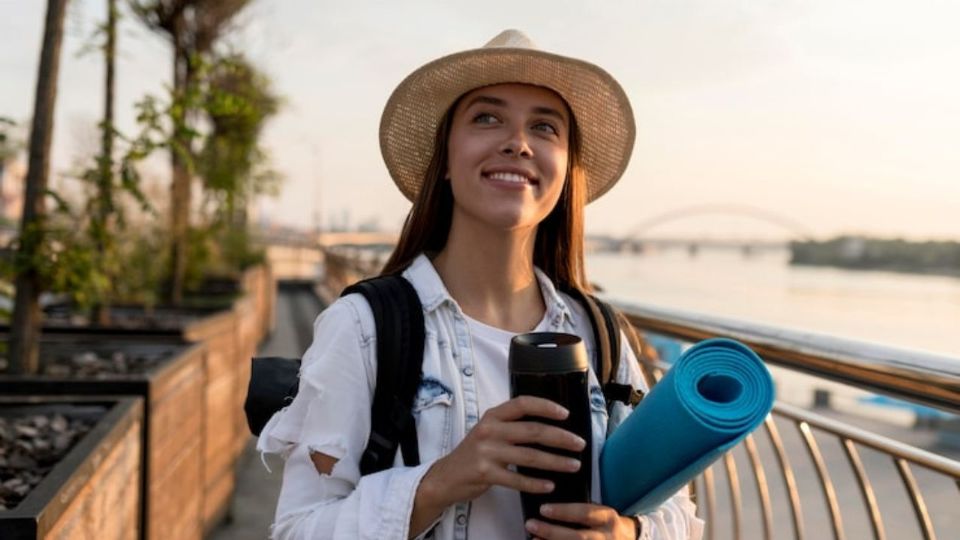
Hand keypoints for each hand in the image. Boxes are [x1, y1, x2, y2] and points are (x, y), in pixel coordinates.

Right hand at [417, 396, 586, 508]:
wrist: (446, 476)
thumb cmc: (475, 452)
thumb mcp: (489, 430)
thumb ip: (512, 425)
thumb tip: (550, 424)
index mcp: (493, 415)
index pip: (523, 404)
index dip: (546, 407)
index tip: (566, 414)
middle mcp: (490, 430)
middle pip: (533, 431)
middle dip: (561, 438)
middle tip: (580, 444)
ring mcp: (486, 452)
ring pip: (529, 456)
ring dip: (555, 462)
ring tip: (574, 465)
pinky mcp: (485, 473)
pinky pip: (517, 479)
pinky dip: (536, 483)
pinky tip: (550, 485)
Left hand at [525, 503, 638, 538]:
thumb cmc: (605, 524)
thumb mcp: (599, 513)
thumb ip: (581, 511)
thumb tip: (549, 509)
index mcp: (608, 518)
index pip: (585, 513)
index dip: (563, 511)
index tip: (543, 509)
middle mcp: (607, 537)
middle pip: (579, 537)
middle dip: (553, 532)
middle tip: (530, 524)